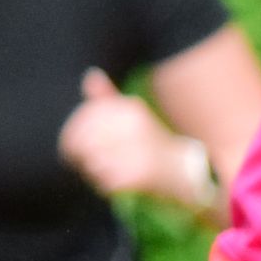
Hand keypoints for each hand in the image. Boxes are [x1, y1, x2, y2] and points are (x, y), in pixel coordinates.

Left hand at [58, 69, 201, 205]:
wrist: (188, 173)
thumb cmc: (153, 144)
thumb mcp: (134, 116)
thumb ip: (109, 99)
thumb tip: (92, 75)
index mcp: (131, 109)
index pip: (84, 120)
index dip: (73, 136)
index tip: (76, 148)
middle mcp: (135, 127)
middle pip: (83, 142)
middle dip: (80, 155)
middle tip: (89, 164)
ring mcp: (138, 151)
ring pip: (92, 163)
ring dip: (94, 172)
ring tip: (109, 173)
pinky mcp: (139, 176)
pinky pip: (104, 181)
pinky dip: (105, 185)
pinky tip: (118, 184)